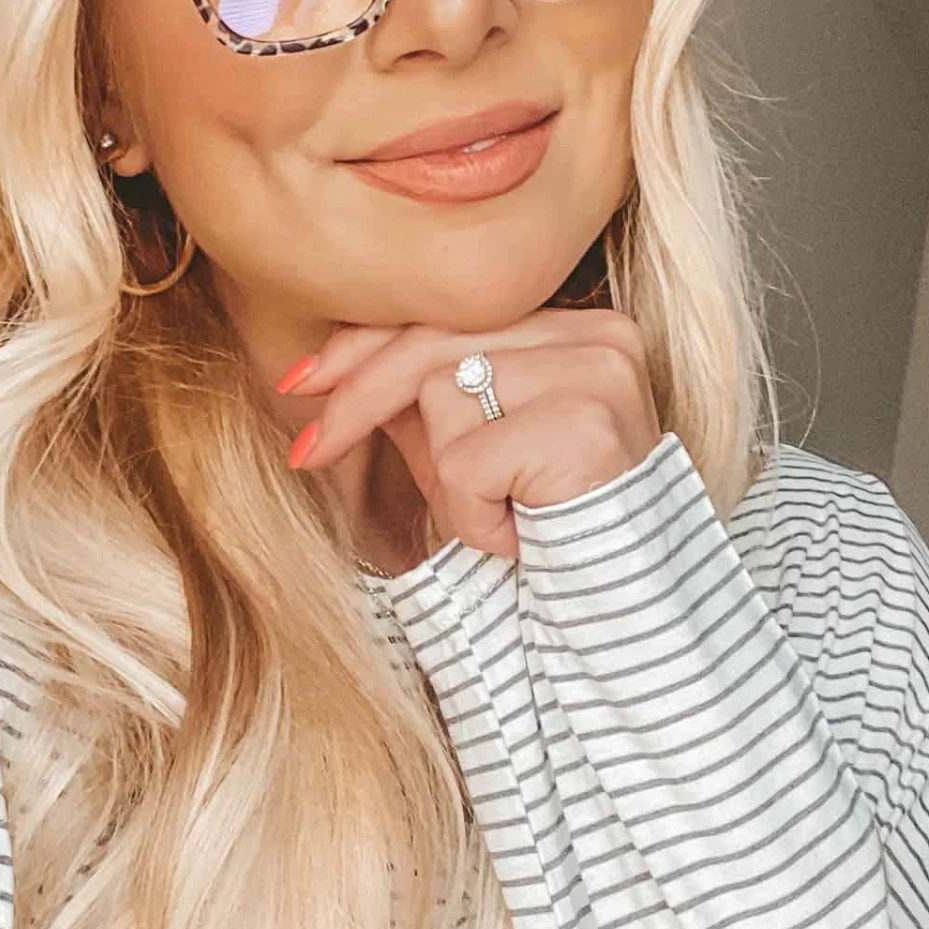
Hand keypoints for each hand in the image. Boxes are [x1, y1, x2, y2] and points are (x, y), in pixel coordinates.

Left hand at [279, 308, 661, 560]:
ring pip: (443, 399)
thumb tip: (322, 369)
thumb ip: (415, 397)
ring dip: (448, 483)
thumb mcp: (469, 449)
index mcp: (578, 325)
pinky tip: (521, 538)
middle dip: (355, 399)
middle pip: (434, 343)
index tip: (300, 381)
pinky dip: (472, 516)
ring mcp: (599, 374)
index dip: (364, 347)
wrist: (628, 613)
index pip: (449, 315)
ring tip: (503, 519)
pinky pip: (467, 463)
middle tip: (306, 451)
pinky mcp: (586, 426)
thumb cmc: (547, 530)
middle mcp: (598, 334)